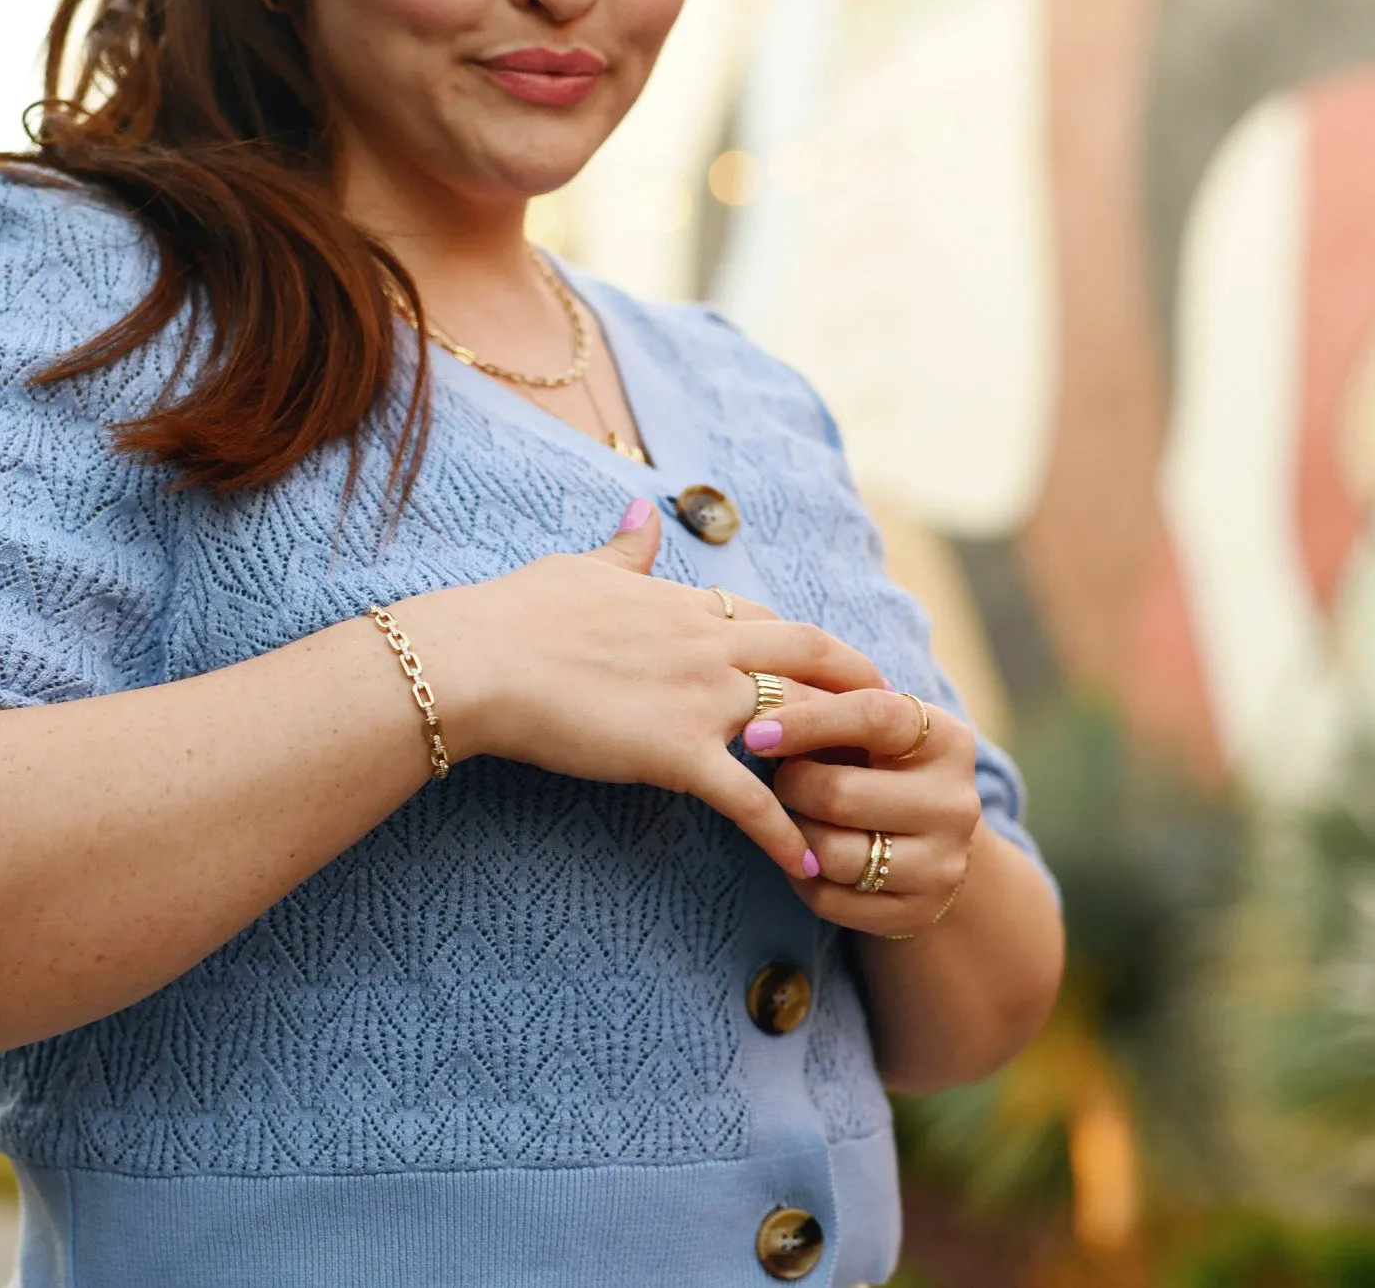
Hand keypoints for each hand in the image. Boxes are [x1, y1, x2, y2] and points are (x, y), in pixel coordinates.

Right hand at [392, 499, 884, 881]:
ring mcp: (700, 699)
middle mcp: (708, 645)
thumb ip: (625, 548)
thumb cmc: (519, 612)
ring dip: (839, 761)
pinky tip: (806, 865)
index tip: (838, 665)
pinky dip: (782, 833)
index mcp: (684, 603)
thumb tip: (643, 509)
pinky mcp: (677, 753)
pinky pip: (748, 798)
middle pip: (810, 658)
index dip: (809, 644)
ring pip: (798, 725)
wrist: (481, 659)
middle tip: (893, 718)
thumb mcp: (581, 567)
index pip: (770, 619)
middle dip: (857, 685)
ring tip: (872, 798)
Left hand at [743, 686, 981, 935]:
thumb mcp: (868, 730)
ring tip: (796, 816)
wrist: (931, 837)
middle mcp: (955, 804)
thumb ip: (826, 714)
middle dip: (791, 784)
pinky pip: (828, 899)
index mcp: (947, 740)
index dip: (807, 720)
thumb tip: (761, 723)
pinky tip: (806, 854)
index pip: (873, 716)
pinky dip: (801, 876)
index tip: (755, 733)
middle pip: (839, 794)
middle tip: (781, 778)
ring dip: (795, 834)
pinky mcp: (918, 912)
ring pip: (831, 854)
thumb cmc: (881, 765)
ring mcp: (942, 864)